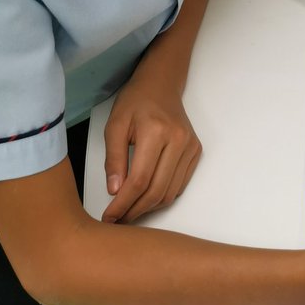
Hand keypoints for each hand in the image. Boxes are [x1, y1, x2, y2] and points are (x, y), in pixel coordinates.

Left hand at [102, 75, 201, 223]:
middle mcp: (179, 141)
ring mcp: (191, 147)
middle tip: (117, 219)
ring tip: (129, 211)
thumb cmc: (135, 102)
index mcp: (157, 132)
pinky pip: (179, 185)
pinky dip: (162, 197)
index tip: (108, 217)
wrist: (161, 85)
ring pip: (170, 192)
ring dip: (149, 208)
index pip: (140, 180)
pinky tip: (146, 198)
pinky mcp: (196, 152)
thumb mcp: (115, 126)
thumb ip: (114, 159)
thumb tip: (115, 192)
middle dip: (135, 211)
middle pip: (157, 190)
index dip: (123, 204)